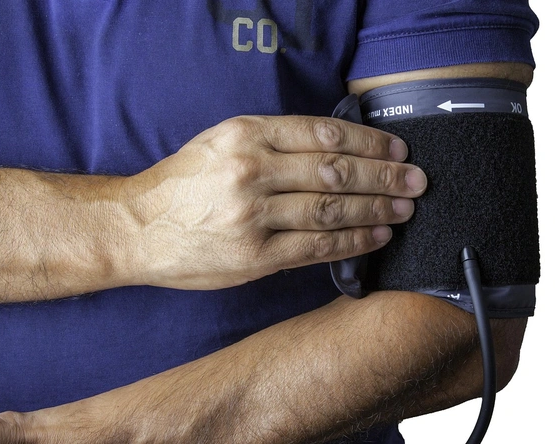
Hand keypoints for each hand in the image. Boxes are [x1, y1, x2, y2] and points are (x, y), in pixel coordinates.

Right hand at [120, 115, 425, 289]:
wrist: (138, 228)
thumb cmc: (184, 183)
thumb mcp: (221, 141)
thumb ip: (274, 140)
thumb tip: (337, 147)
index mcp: (246, 134)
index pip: (323, 133)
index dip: (369, 141)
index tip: (396, 148)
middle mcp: (252, 170)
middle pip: (336, 171)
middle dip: (385, 176)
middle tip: (416, 180)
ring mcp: (254, 216)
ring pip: (332, 210)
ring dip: (377, 209)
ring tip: (404, 209)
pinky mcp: (255, 257)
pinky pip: (316, 247)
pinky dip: (353, 241)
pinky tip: (377, 236)